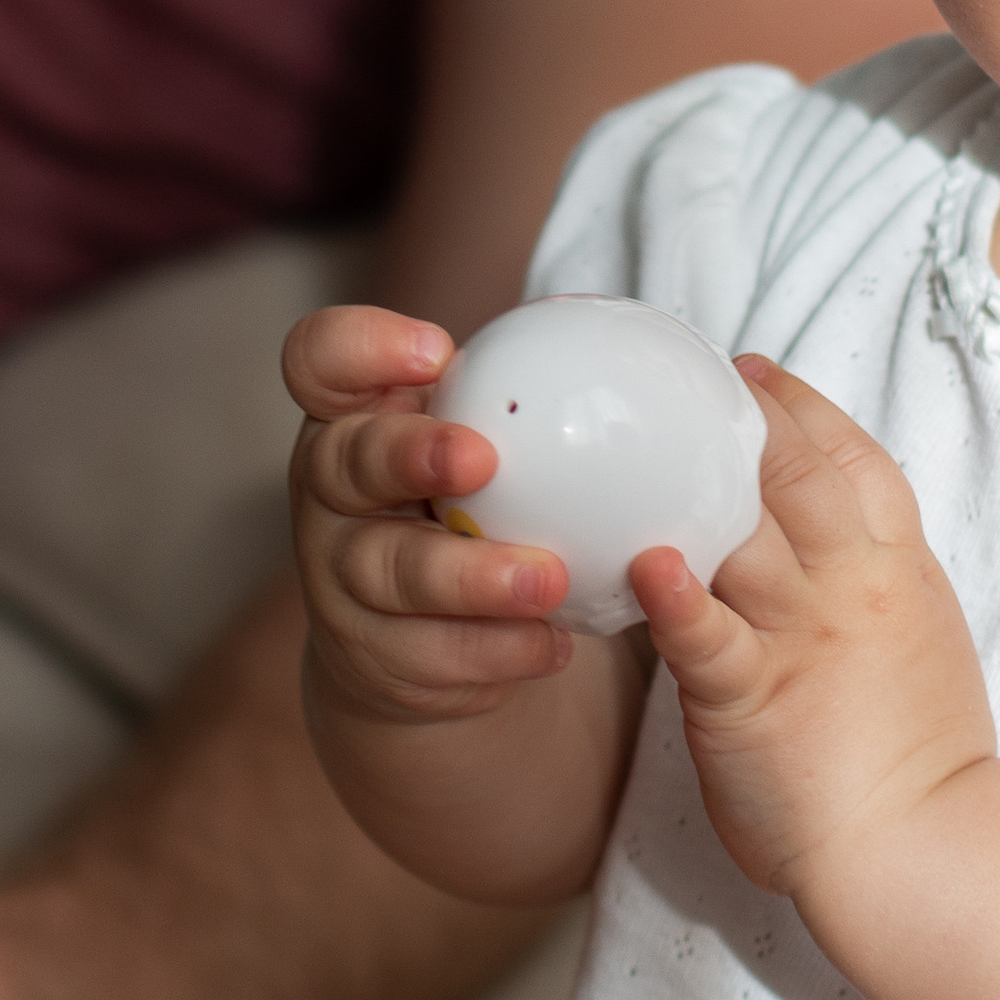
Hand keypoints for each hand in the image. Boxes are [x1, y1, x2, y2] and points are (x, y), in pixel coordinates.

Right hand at [285, 303, 575, 726]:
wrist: (414, 632)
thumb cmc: (461, 502)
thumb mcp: (474, 441)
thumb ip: (524, 402)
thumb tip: (677, 369)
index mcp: (351, 414)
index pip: (321, 357)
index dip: (363, 346)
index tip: (436, 351)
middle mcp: (329, 488)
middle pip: (344, 461)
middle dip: (408, 454)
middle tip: (481, 459)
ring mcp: (339, 574)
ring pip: (391, 571)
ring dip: (470, 576)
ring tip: (549, 579)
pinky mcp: (368, 653)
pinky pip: (428, 653)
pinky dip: (495, 649)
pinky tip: (550, 642)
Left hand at [632, 356, 993, 904]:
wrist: (927, 849)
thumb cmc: (917, 758)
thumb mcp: (918, 639)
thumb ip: (872, 584)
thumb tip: (826, 547)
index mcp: (899, 570)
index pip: (858, 462)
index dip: (806, 409)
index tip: (757, 373)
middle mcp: (853, 586)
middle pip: (798, 474)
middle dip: (746, 416)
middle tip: (688, 380)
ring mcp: (802, 636)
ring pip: (746, 531)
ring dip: (692, 479)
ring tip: (639, 438)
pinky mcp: (751, 697)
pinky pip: (708, 635)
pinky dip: (675, 596)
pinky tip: (642, 561)